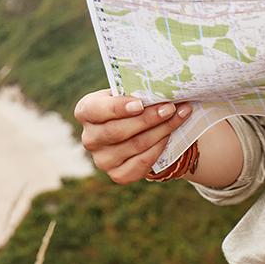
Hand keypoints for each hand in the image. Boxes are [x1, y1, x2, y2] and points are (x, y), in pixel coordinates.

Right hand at [74, 90, 192, 183]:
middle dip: (148, 118)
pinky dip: (159, 147)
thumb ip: (135, 91)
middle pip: (118, 130)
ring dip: (161, 130)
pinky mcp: (118, 175)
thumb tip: (161, 88)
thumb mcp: (126, 93)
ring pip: (135, 145)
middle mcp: (90, 138)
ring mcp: (102, 160)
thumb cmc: (130, 106)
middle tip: (170, 107)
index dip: (117, 108)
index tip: (140, 104)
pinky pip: (142, 162)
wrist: (136, 132)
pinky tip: (169, 135)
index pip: (96, 110)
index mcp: (85, 111)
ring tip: (179, 115)